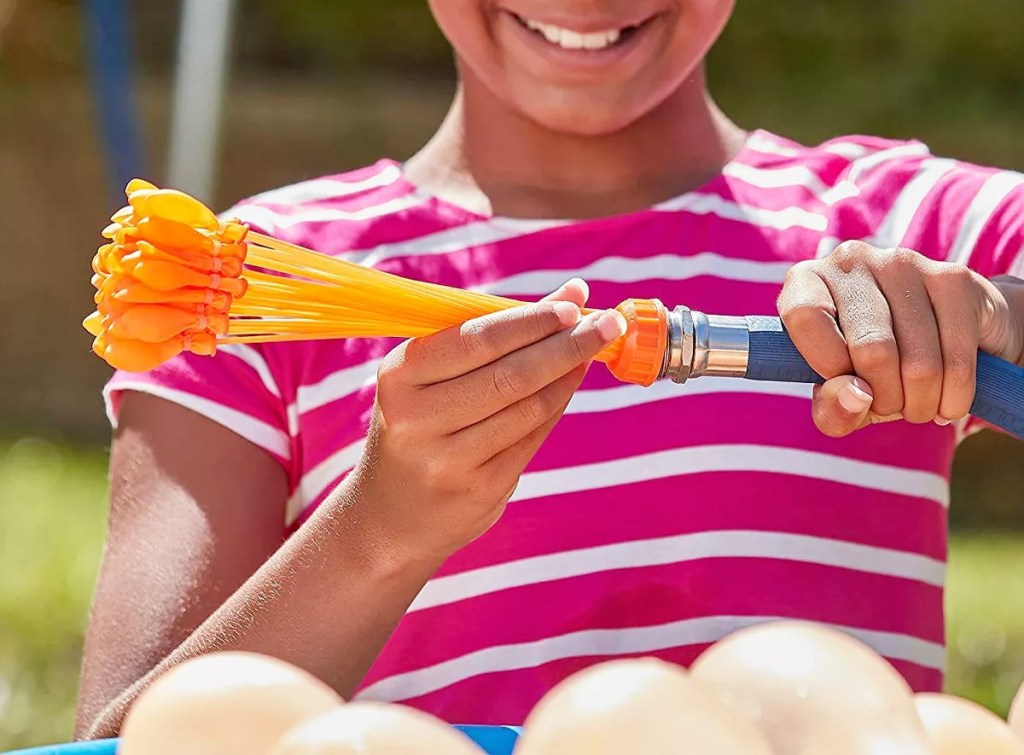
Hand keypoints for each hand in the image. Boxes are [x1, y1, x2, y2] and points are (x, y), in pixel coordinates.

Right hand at [342, 279, 625, 562]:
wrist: (390, 514)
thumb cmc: (419, 422)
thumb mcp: (431, 376)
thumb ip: (493, 332)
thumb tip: (572, 296)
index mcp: (399, 376)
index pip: (477, 340)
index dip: (531, 322)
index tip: (574, 304)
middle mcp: (417, 420)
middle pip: (511, 375)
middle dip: (567, 344)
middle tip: (609, 323)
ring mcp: (448, 460)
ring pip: (528, 407)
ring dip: (569, 374)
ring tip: (594, 348)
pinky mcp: (479, 490)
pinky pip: (532, 437)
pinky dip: (557, 404)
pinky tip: (570, 382)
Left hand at [777, 242, 1023, 436]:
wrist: (942, 342)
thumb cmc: (869, 372)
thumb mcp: (839, 398)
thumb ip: (832, 410)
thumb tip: (856, 396)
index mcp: (807, 280)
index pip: (804, 315)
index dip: (828, 364)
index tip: (847, 385)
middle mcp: (853, 261)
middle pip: (871, 348)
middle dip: (884, 399)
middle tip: (888, 406)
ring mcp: (906, 264)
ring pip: (918, 362)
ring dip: (920, 404)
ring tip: (916, 404)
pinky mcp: (955, 278)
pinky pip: (957, 361)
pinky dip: (953, 399)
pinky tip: (947, 400)